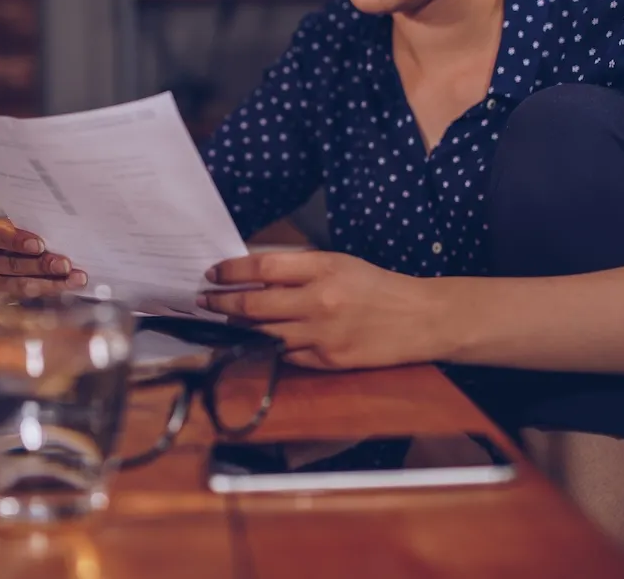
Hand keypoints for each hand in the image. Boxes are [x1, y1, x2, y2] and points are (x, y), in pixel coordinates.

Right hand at [0, 218, 86, 297]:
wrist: (19, 244)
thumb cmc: (26, 228)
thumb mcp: (27, 221)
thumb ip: (38, 225)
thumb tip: (64, 229)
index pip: (0, 237)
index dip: (18, 242)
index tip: (39, 245)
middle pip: (13, 265)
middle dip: (42, 266)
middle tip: (65, 265)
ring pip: (23, 285)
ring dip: (52, 282)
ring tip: (75, 278)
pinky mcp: (9, 294)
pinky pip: (32, 295)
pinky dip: (54, 289)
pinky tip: (70, 284)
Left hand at [197, 252, 430, 369]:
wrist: (419, 318)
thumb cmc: (377, 286)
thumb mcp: (339, 263)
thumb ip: (300, 267)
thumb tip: (255, 274)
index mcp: (323, 267)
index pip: (263, 267)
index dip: (231, 271)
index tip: (212, 274)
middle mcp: (319, 300)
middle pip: (255, 303)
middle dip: (222, 302)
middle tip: (204, 300)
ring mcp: (322, 334)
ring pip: (264, 332)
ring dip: (239, 326)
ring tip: (223, 319)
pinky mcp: (328, 360)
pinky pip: (286, 355)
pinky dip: (268, 347)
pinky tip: (254, 341)